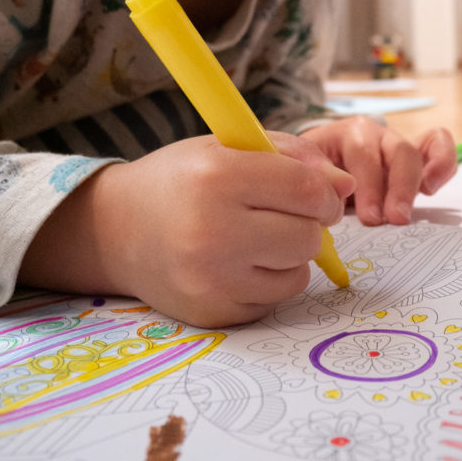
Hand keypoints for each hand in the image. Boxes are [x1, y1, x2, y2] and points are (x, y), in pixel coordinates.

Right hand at [19, 133, 354, 327]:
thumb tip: (345, 188)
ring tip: (255, 237)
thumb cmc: (181, 180)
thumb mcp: (229, 147)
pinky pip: (274, 299)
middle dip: (307, 223)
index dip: (324, 192)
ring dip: (289, 254)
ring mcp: (210, 279)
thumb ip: (294, 156)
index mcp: (217, 176)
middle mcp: (212, 230)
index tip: (319, 193)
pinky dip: (268, 280)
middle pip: (307, 236)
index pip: (306, 190)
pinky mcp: (213, 313)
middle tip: (282, 214)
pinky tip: (238, 262)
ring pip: (297, 272)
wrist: (116, 229)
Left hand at [301, 118, 455, 225]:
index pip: (363, 151)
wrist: (316, 168)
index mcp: (348, 134)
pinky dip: (442, 163)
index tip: (369, 217)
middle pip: (396, 151)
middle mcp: (376, 135)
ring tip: (411, 209)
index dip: (368, 185)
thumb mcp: (305, 171)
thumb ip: (316, 178)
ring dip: (415, 183)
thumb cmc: (312, 172)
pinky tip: (432, 188)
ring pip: (416, 152)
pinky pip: (437, 147)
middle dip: (397, 187)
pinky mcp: (415, 158)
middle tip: (393, 219)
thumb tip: (332, 195)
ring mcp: (396, 145)